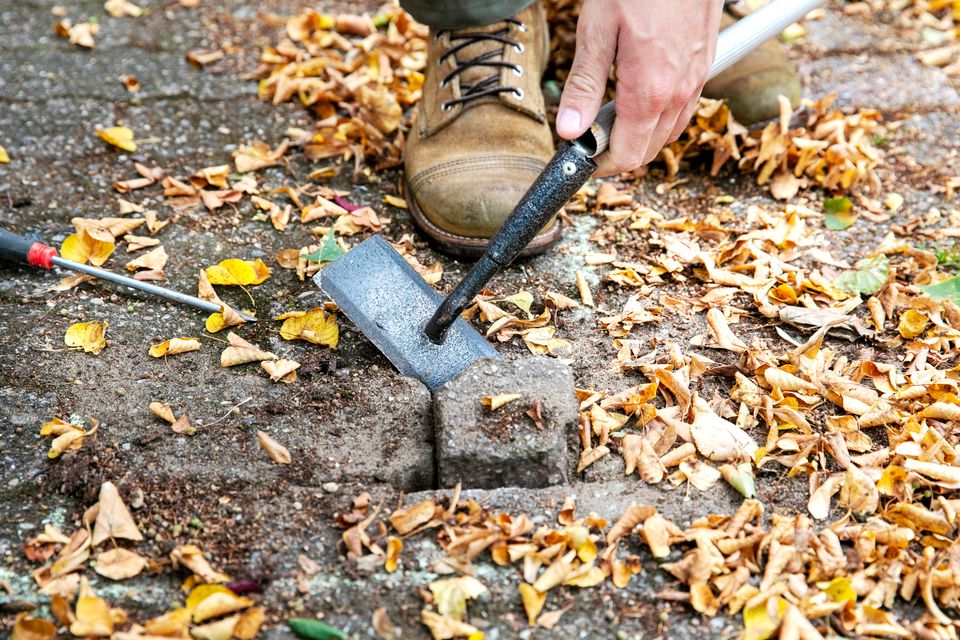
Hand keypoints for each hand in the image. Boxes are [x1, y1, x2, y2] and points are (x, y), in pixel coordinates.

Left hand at [556, 0, 723, 176]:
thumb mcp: (597, 29)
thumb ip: (584, 84)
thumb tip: (569, 130)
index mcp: (649, 91)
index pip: (628, 155)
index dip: (601, 165)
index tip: (580, 157)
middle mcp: (678, 93)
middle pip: (649, 150)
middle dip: (618, 152)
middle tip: (588, 137)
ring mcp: (696, 79)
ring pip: (669, 132)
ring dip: (640, 136)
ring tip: (609, 118)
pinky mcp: (705, 64)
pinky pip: (683, 109)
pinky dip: (660, 116)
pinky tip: (640, 97)